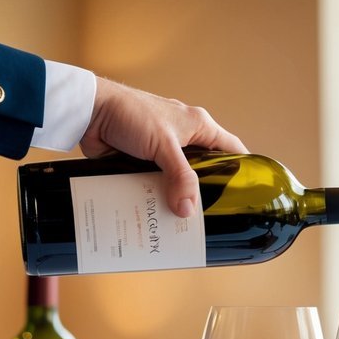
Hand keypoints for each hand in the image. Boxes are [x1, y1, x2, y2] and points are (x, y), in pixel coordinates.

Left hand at [79, 77, 247, 217]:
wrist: (89, 111)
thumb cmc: (131, 113)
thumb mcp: (163, 144)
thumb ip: (179, 176)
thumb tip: (187, 210)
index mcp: (198, 126)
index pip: (232, 150)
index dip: (243, 170)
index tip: (248, 196)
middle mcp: (184, 139)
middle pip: (205, 172)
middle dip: (206, 194)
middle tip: (212, 221)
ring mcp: (161, 153)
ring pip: (178, 182)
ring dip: (177, 200)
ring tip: (183, 227)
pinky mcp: (140, 164)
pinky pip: (154, 186)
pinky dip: (155, 200)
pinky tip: (156, 217)